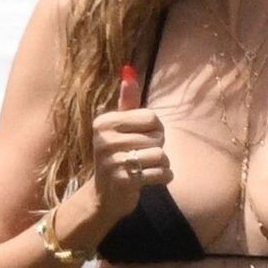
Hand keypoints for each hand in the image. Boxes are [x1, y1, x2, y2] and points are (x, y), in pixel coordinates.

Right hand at [90, 64, 170, 220]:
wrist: (104, 196)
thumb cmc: (117, 155)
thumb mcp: (119, 127)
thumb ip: (127, 102)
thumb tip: (129, 70)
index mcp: (104, 122)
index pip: (152, 117)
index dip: (155, 129)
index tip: (141, 138)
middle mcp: (105, 140)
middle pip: (158, 136)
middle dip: (157, 147)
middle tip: (142, 156)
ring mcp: (113, 162)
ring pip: (161, 155)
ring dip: (161, 164)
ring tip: (146, 168)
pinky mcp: (124, 182)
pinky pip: (162, 174)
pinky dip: (163, 178)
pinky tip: (150, 180)